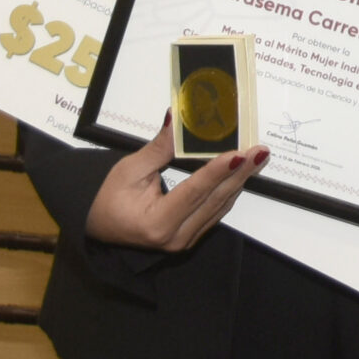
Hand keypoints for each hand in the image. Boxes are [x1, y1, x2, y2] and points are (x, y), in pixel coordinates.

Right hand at [83, 118, 267, 252]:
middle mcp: (174, 238)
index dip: (217, 171)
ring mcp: (184, 241)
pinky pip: (215, 212)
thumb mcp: (129, 169)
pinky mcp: (190, 237)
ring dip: (239, 180)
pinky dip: (228, 190)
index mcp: (156, 224)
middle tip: (260, 151)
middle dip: (240, 173)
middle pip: (214, 200)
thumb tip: (177, 118)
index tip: (239, 154)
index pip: (193, 192)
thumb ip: (159, 147)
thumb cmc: (109, 198)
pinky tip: (241, 173)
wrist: (99, 226)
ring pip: (219, 207)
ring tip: (257, 157)